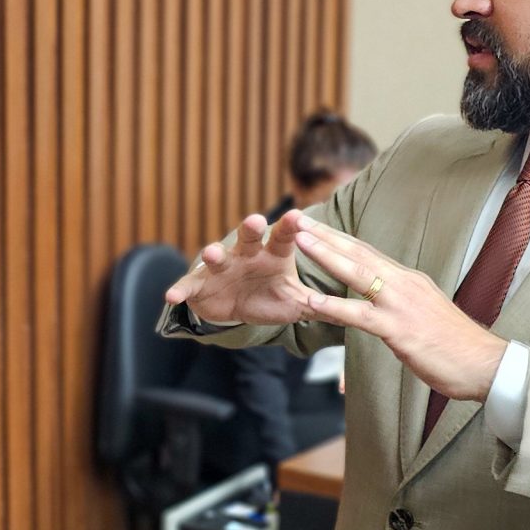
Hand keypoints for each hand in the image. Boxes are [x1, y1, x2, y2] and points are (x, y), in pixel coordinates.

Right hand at [161, 212, 321, 326]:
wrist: (235, 307)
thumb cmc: (269, 297)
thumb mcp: (296, 302)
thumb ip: (321, 305)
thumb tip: (359, 314)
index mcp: (273, 255)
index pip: (285, 238)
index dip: (290, 227)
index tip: (297, 216)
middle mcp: (246, 255)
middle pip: (249, 238)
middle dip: (250, 229)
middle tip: (255, 220)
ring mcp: (222, 268)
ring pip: (217, 256)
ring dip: (213, 253)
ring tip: (212, 252)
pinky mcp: (200, 284)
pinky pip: (189, 286)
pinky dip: (180, 290)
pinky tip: (171, 295)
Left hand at [285, 215, 506, 401]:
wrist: (485, 364)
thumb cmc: (456, 346)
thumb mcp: (425, 314)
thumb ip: (403, 303)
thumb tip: (384, 302)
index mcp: (409, 280)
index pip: (369, 252)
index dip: (341, 238)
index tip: (318, 227)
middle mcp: (404, 284)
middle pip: (359, 253)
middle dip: (326, 236)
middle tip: (298, 221)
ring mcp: (400, 304)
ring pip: (357, 273)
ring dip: (325, 255)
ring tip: (299, 242)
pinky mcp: (398, 328)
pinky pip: (359, 315)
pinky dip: (333, 306)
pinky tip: (311, 300)